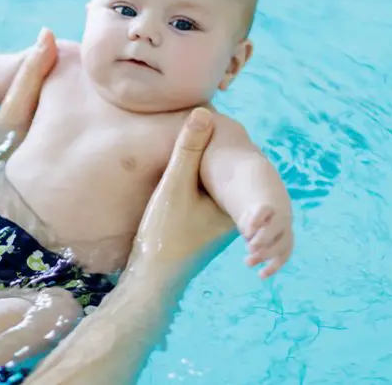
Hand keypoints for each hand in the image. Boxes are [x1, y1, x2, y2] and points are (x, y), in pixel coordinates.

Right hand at [128, 107, 235, 266]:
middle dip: (217, 154)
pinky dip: (196, 184)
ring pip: (214, 187)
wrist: (152, 279)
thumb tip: (204, 112)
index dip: (227, 141)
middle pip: (227, 175)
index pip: (238, 165)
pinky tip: (179, 175)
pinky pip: (205, 198)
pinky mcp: (201, 230)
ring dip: (205, 170)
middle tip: (203, 127)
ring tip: (189, 146)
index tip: (216, 119)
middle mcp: (231, 216)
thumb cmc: (166, 235)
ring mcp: (216, 225)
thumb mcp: (175, 186)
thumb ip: (188, 150)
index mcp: (235, 205)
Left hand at [240, 204, 292, 278]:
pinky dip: (273, 267)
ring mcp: (286, 234)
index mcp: (269, 209)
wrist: (273, 217)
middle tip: (249, 248)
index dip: (255, 221)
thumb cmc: (255, 218)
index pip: (264, 210)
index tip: (246, 233)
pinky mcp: (287, 247)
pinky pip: (283, 257)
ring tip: (247, 262)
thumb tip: (249, 235)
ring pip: (282, 244)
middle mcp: (281, 220)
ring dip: (266, 255)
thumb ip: (246, 224)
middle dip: (262, 239)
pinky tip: (261, 275)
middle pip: (275, 228)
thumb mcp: (246, 217)